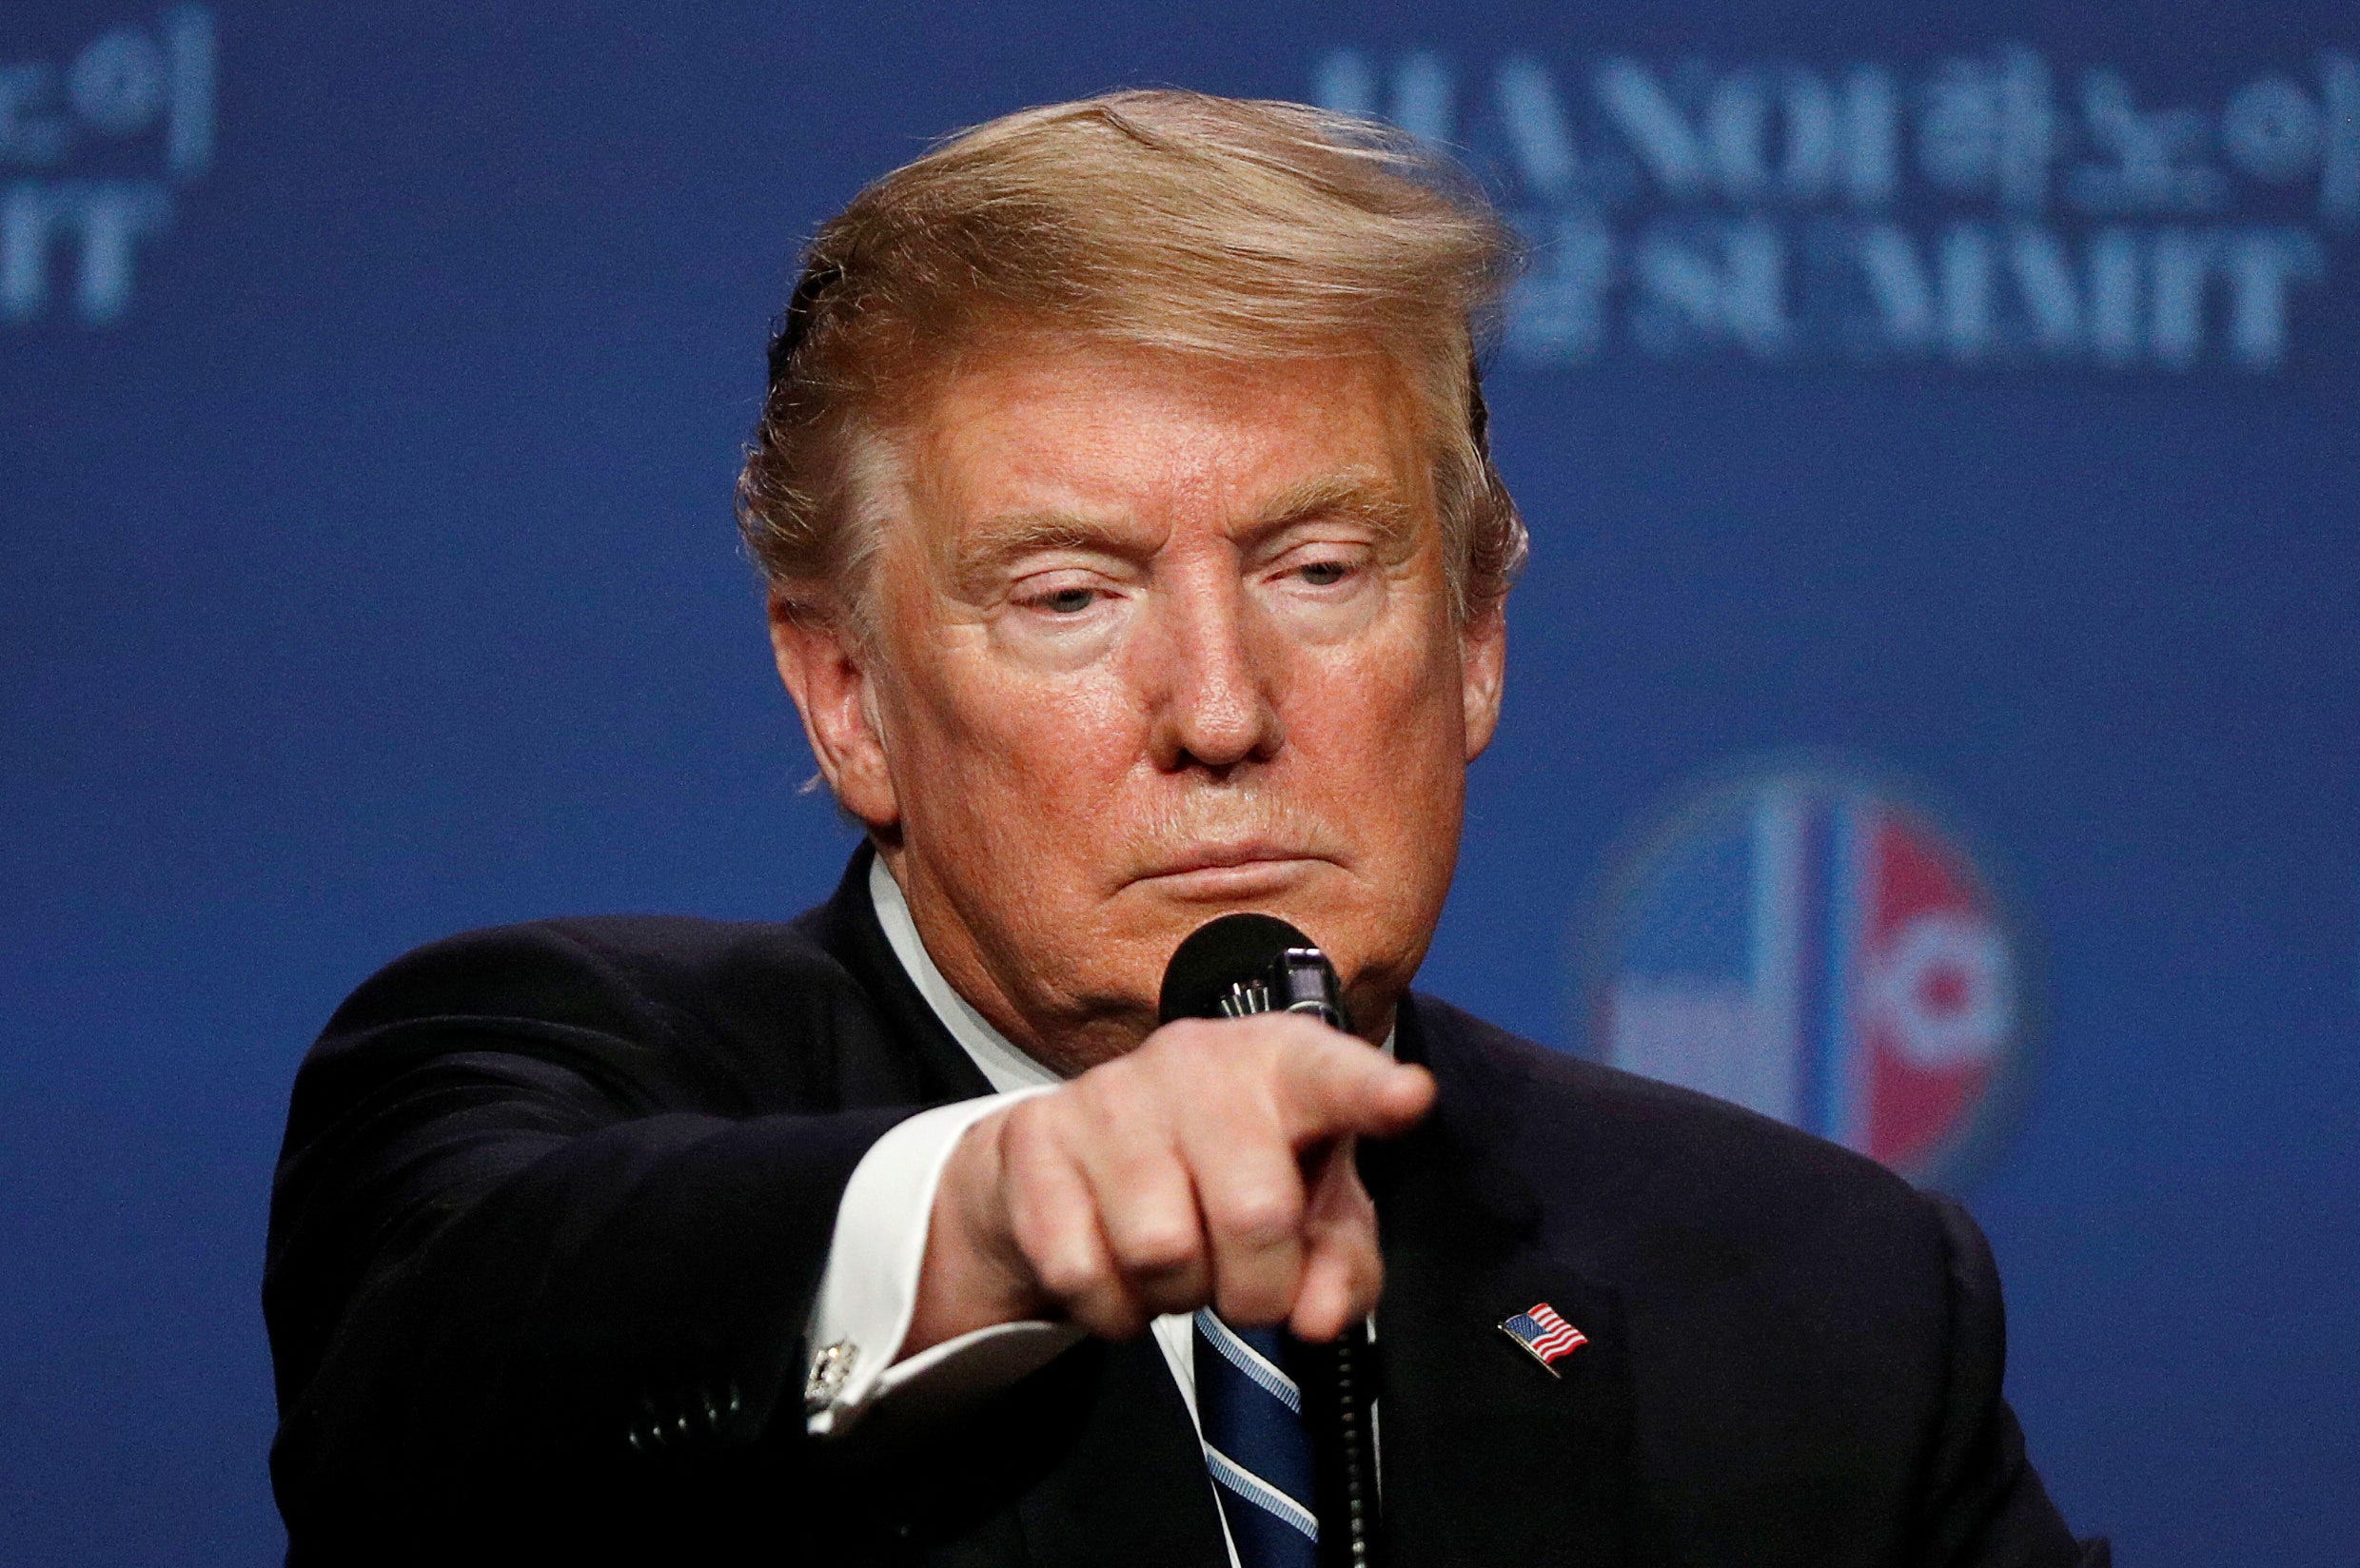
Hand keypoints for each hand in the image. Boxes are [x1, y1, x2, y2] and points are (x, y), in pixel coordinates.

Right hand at [907, 1014, 1434, 1352]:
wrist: (1067, 1161)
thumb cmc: (1220, 1179)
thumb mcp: (1306, 1214)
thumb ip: (1341, 1266)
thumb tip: (1317, 1318)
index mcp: (1282, 1062)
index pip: (1332, 1073)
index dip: (1370, 1091)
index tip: (1408, 1098)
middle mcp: (1196, 1059)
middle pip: (1255, 1211)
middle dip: (1258, 1287)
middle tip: (1244, 1284)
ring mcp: (1108, 1092)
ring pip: (1162, 1251)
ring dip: (1177, 1293)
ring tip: (1174, 1260)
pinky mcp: (1034, 1138)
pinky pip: (1084, 1273)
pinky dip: (1111, 1306)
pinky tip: (1113, 1265)